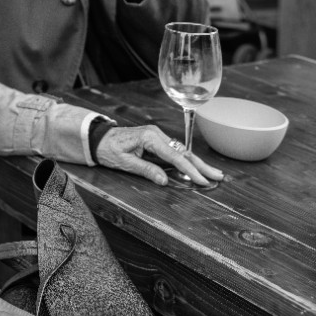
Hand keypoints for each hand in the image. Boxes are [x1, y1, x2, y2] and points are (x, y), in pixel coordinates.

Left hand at [95, 125, 223, 186]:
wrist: (97, 138)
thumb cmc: (108, 149)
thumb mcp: (124, 162)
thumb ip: (146, 170)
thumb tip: (165, 180)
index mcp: (150, 138)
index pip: (175, 156)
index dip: (190, 170)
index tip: (201, 180)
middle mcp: (156, 134)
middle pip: (183, 152)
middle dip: (201, 165)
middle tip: (217, 177)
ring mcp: (157, 136)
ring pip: (181, 151)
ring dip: (196, 164)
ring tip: (212, 174)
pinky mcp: (155, 140)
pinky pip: (173, 151)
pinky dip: (185, 161)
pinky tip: (195, 168)